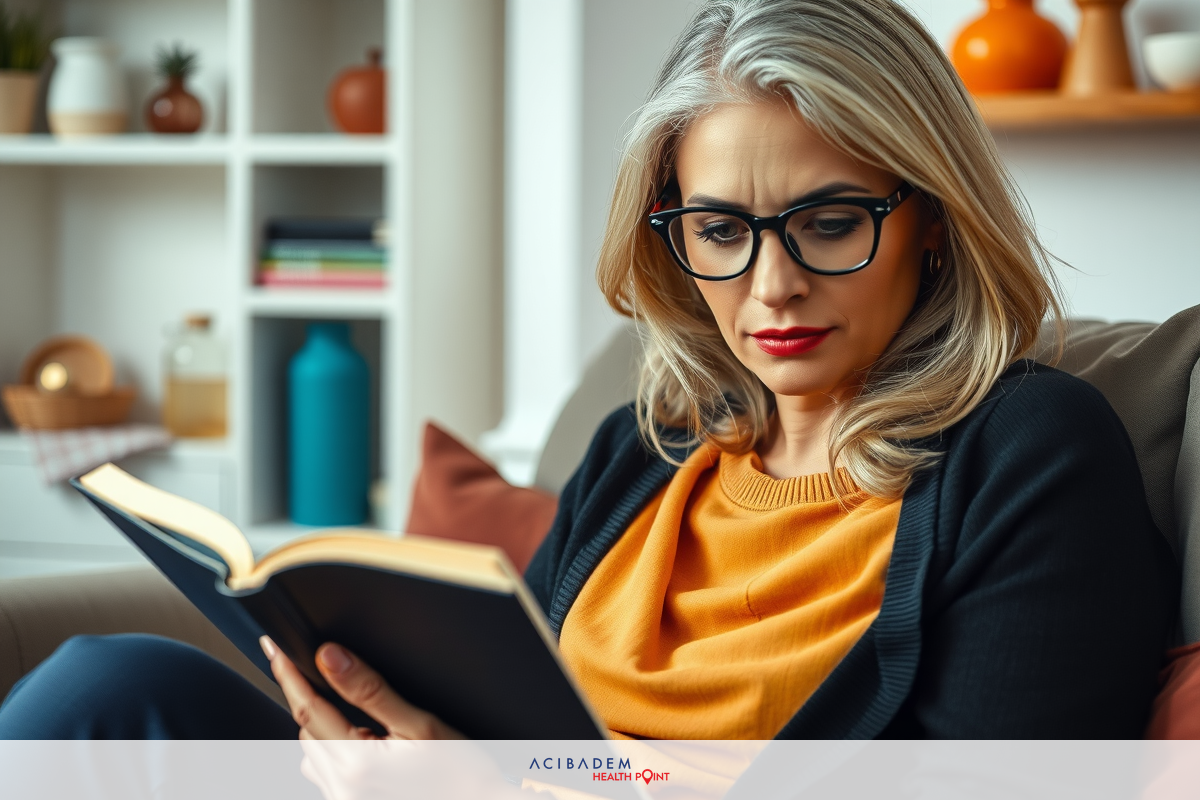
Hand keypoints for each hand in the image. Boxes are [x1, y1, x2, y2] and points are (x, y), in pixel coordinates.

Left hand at [262, 636, 522, 798]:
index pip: (308, 707)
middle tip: (320, 667)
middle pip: (305, 729)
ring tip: (352, 708)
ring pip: (312, 752)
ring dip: (321, 724)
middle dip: (310, 696)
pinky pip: (326, 773)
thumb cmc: (462, 773)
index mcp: (355, 763)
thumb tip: (329, 657)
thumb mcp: (420, 724)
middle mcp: (342, 788)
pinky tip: (360, 739)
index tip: (274, 648)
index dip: (289, 674)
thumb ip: (370, 690)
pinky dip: (332, 749)